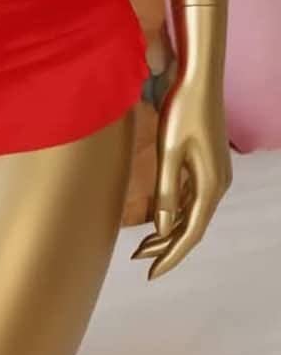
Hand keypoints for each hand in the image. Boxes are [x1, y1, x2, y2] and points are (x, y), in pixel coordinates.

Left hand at [130, 73, 232, 278]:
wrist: (199, 81)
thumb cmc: (181, 112)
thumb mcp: (169, 152)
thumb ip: (166, 192)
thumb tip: (162, 229)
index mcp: (209, 186)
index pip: (189, 233)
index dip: (170, 255)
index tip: (150, 272)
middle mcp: (216, 185)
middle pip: (192, 226)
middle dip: (167, 246)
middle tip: (139, 259)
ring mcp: (214, 174)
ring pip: (192, 212)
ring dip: (170, 229)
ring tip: (143, 243)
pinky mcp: (207, 163)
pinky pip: (192, 196)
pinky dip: (176, 210)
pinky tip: (159, 214)